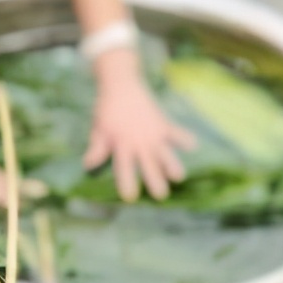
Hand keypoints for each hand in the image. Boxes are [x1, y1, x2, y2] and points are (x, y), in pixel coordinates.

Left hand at [84, 62, 195, 201]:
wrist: (121, 84)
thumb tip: (88, 164)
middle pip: (148, 164)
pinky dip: (184, 137)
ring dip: (171, 163)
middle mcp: (138, 141)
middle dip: (155, 180)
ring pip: (164, 152)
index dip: (127, 182)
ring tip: (178, 177)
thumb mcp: (99, 130)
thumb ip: (97, 148)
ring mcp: (152, 133)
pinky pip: (175, 131)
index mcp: (120, 144)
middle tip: (161, 195)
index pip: (123, 168)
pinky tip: (193, 145)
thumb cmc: (107, 110)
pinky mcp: (162, 123)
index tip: (131, 197)